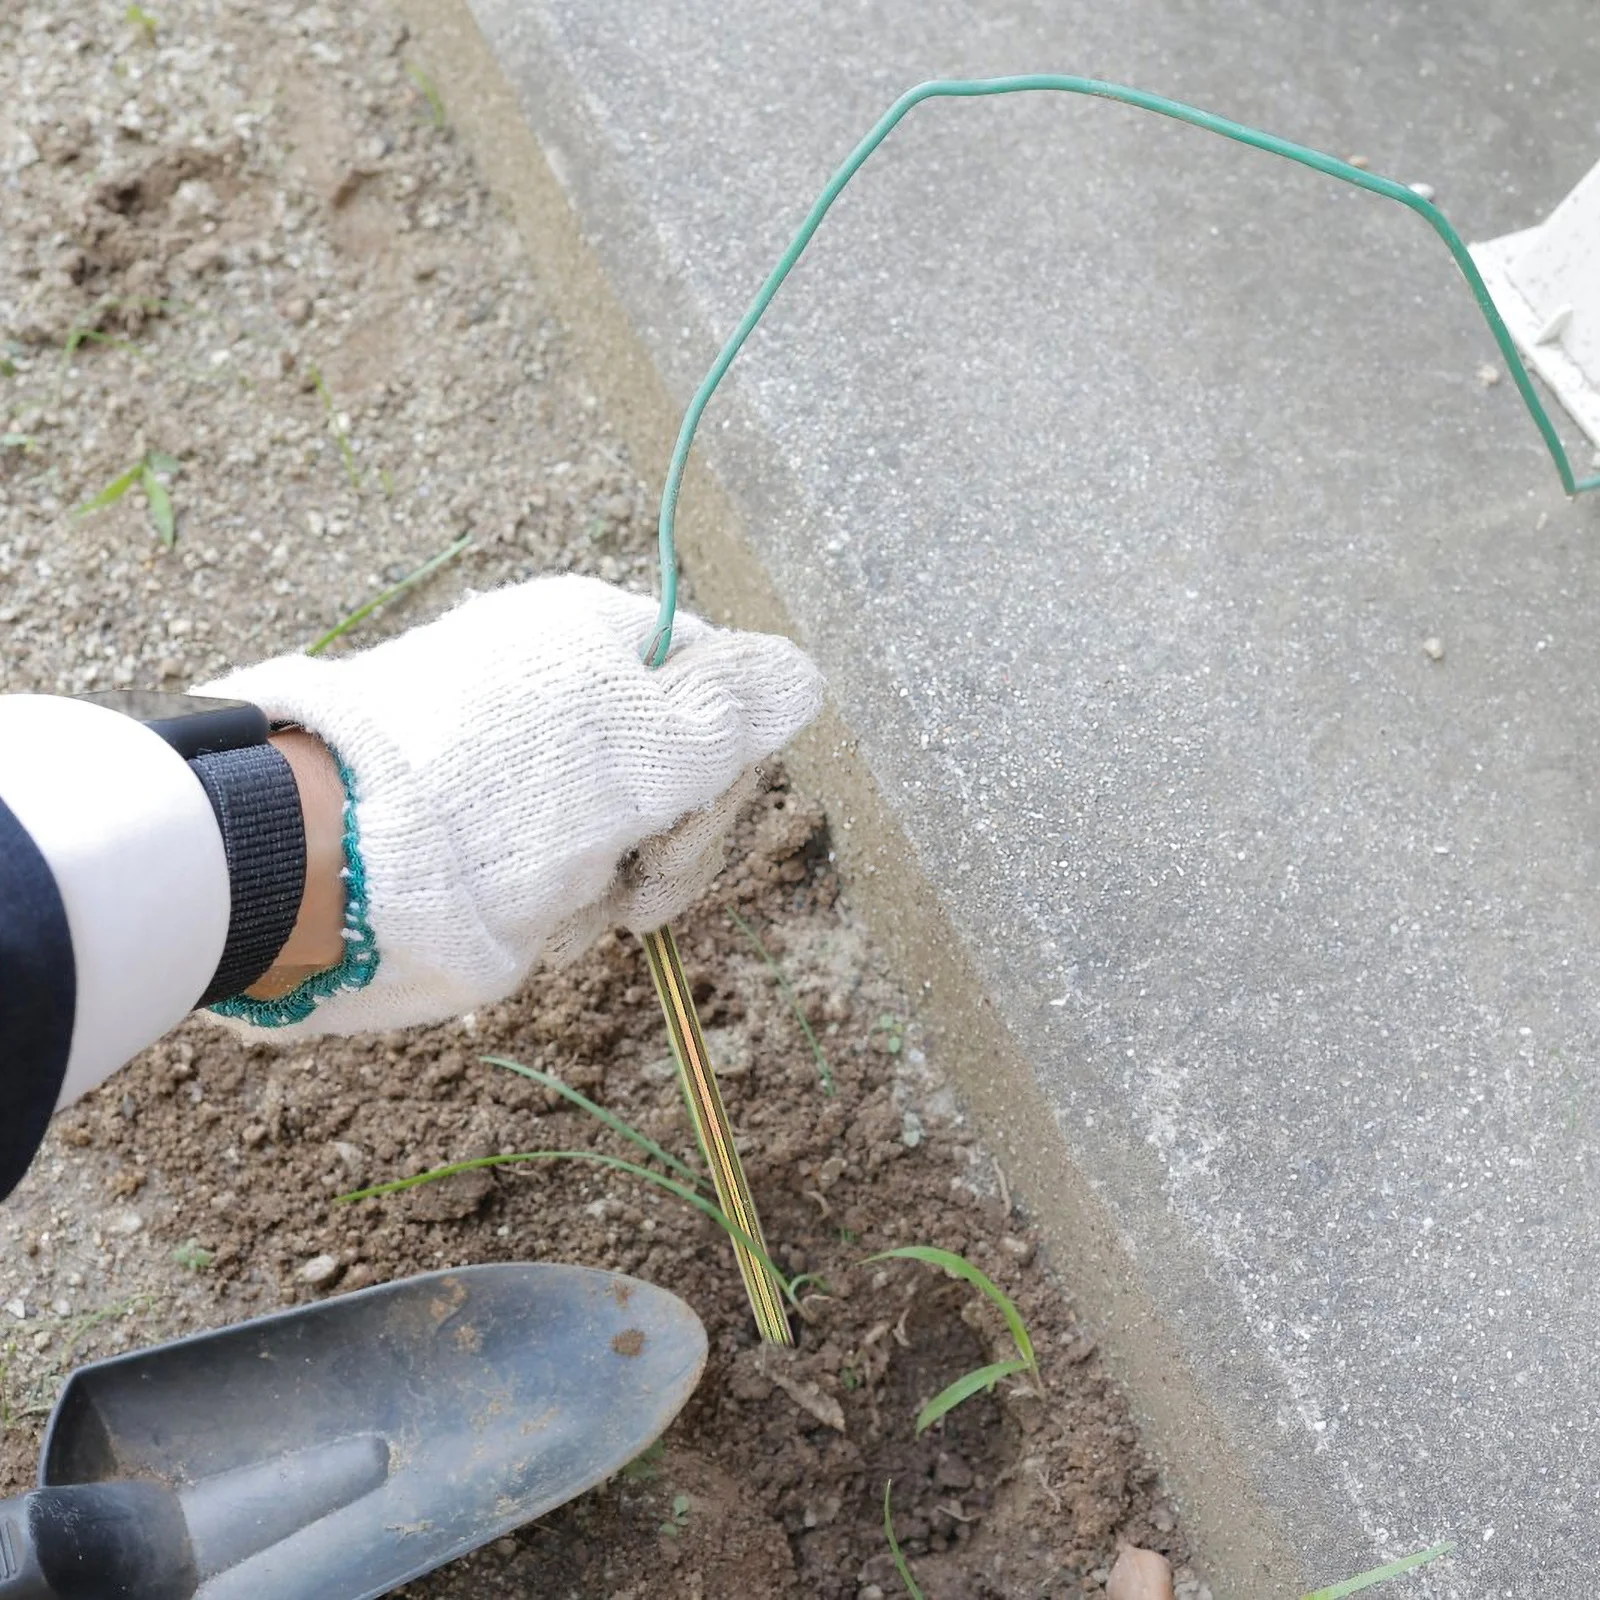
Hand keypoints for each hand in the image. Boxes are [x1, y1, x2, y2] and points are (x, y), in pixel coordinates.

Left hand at [201, 576, 822, 1035]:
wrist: (333, 863)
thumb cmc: (504, 796)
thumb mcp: (649, 743)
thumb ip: (738, 710)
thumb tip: (804, 673)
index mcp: (598, 640)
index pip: (716, 687)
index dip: (724, 764)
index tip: (687, 819)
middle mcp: (560, 693)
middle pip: (676, 771)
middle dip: (668, 842)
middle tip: (635, 882)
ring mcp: (516, 764)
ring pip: (622, 835)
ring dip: (610, 885)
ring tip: (562, 904)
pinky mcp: (480, 830)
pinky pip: (560, 870)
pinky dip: (558, 905)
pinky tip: (528, 918)